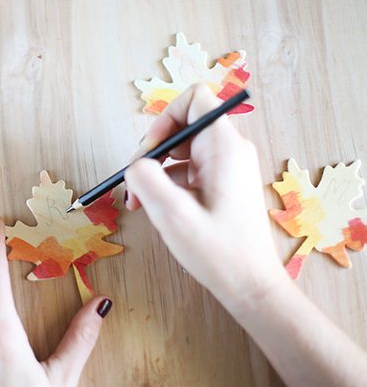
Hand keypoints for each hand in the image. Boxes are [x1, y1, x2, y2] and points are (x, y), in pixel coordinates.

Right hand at [125, 84, 288, 312]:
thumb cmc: (218, 253)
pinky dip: (168, 184)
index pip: (194, 99)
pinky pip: (189, 170)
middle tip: (135, 183)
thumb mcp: (172, 215)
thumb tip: (135, 165)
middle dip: (152, 150)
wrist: (251, 286)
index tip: (148, 154)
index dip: (164, 119)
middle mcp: (230, 150)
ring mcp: (228, 166)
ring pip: (182, 150)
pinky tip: (158, 209)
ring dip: (156, 170)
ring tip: (140, 202)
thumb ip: (146, 179)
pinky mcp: (223, 183)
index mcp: (224, 147)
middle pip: (183, 125)